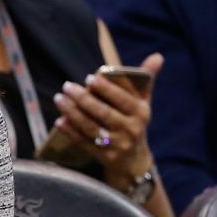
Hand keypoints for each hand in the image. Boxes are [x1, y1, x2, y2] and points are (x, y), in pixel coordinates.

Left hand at [52, 54, 164, 188]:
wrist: (134, 160)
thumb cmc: (134, 122)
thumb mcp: (143, 103)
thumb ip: (146, 79)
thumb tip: (157, 56)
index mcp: (141, 113)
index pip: (123, 99)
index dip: (106, 89)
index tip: (89, 78)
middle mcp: (131, 130)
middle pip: (104, 113)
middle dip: (84, 99)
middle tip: (67, 86)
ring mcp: (117, 145)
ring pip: (91, 127)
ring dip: (72, 113)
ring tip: (59, 99)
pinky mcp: (104, 157)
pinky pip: (84, 142)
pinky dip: (71, 132)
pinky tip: (60, 121)